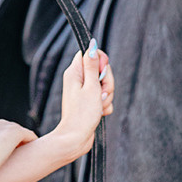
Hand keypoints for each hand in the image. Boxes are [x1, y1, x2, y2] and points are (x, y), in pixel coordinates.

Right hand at [0, 113, 37, 177]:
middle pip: (3, 128)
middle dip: (6, 139)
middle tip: (10, 153)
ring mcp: (3, 124)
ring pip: (15, 132)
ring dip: (19, 141)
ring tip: (23, 153)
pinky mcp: (16, 131)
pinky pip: (28, 135)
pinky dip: (31, 140)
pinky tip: (34, 148)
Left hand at [54, 42, 113, 161]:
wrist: (76, 138)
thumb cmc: (82, 113)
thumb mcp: (91, 87)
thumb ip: (93, 65)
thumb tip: (91, 43)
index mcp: (74, 72)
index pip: (90, 54)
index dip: (101, 62)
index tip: (102, 74)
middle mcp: (78, 80)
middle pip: (101, 70)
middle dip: (107, 82)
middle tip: (101, 93)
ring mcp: (84, 91)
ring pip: (104, 85)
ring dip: (107, 96)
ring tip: (99, 105)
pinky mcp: (89, 102)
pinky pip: (103, 98)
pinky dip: (105, 105)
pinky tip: (100, 112)